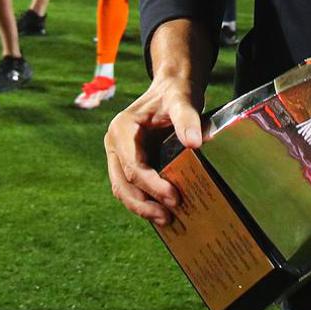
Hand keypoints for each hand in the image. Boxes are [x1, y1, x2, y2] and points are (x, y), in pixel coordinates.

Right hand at [104, 76, 204, 225]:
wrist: (171, 89)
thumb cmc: (175, 93)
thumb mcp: (182, 100)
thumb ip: (187, 119)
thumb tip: (195, 143)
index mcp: (121, 129)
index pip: (132, 166)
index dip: (151, 185)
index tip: (174, 197)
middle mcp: (115, 144)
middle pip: (122, 184)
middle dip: (144, 204)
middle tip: (169, 217)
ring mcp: (119, 156)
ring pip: (123, 190)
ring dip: (142, 208)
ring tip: (168, 220)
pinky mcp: (128, 164)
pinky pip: (132, 188)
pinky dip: (145, 201)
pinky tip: (164, 212)